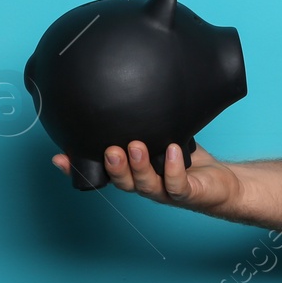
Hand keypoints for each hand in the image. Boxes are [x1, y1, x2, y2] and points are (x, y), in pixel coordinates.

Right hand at [52, 140, 241, 211]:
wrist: (220, 183)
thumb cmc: (185, 159)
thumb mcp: (161, 136)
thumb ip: (142, 122)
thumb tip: (122, 89)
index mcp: (133, 173)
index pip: (102, 172)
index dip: (80, 168)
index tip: (60, 157)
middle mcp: (145, 184)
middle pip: (122, 181)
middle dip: (113, 166)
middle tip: (110, 148)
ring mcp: (165, 190)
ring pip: (146, 184)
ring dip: (138, 167)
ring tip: (136, 146)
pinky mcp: (188, 193)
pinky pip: (177, 184)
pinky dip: (172, 167)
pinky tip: (172, 149)